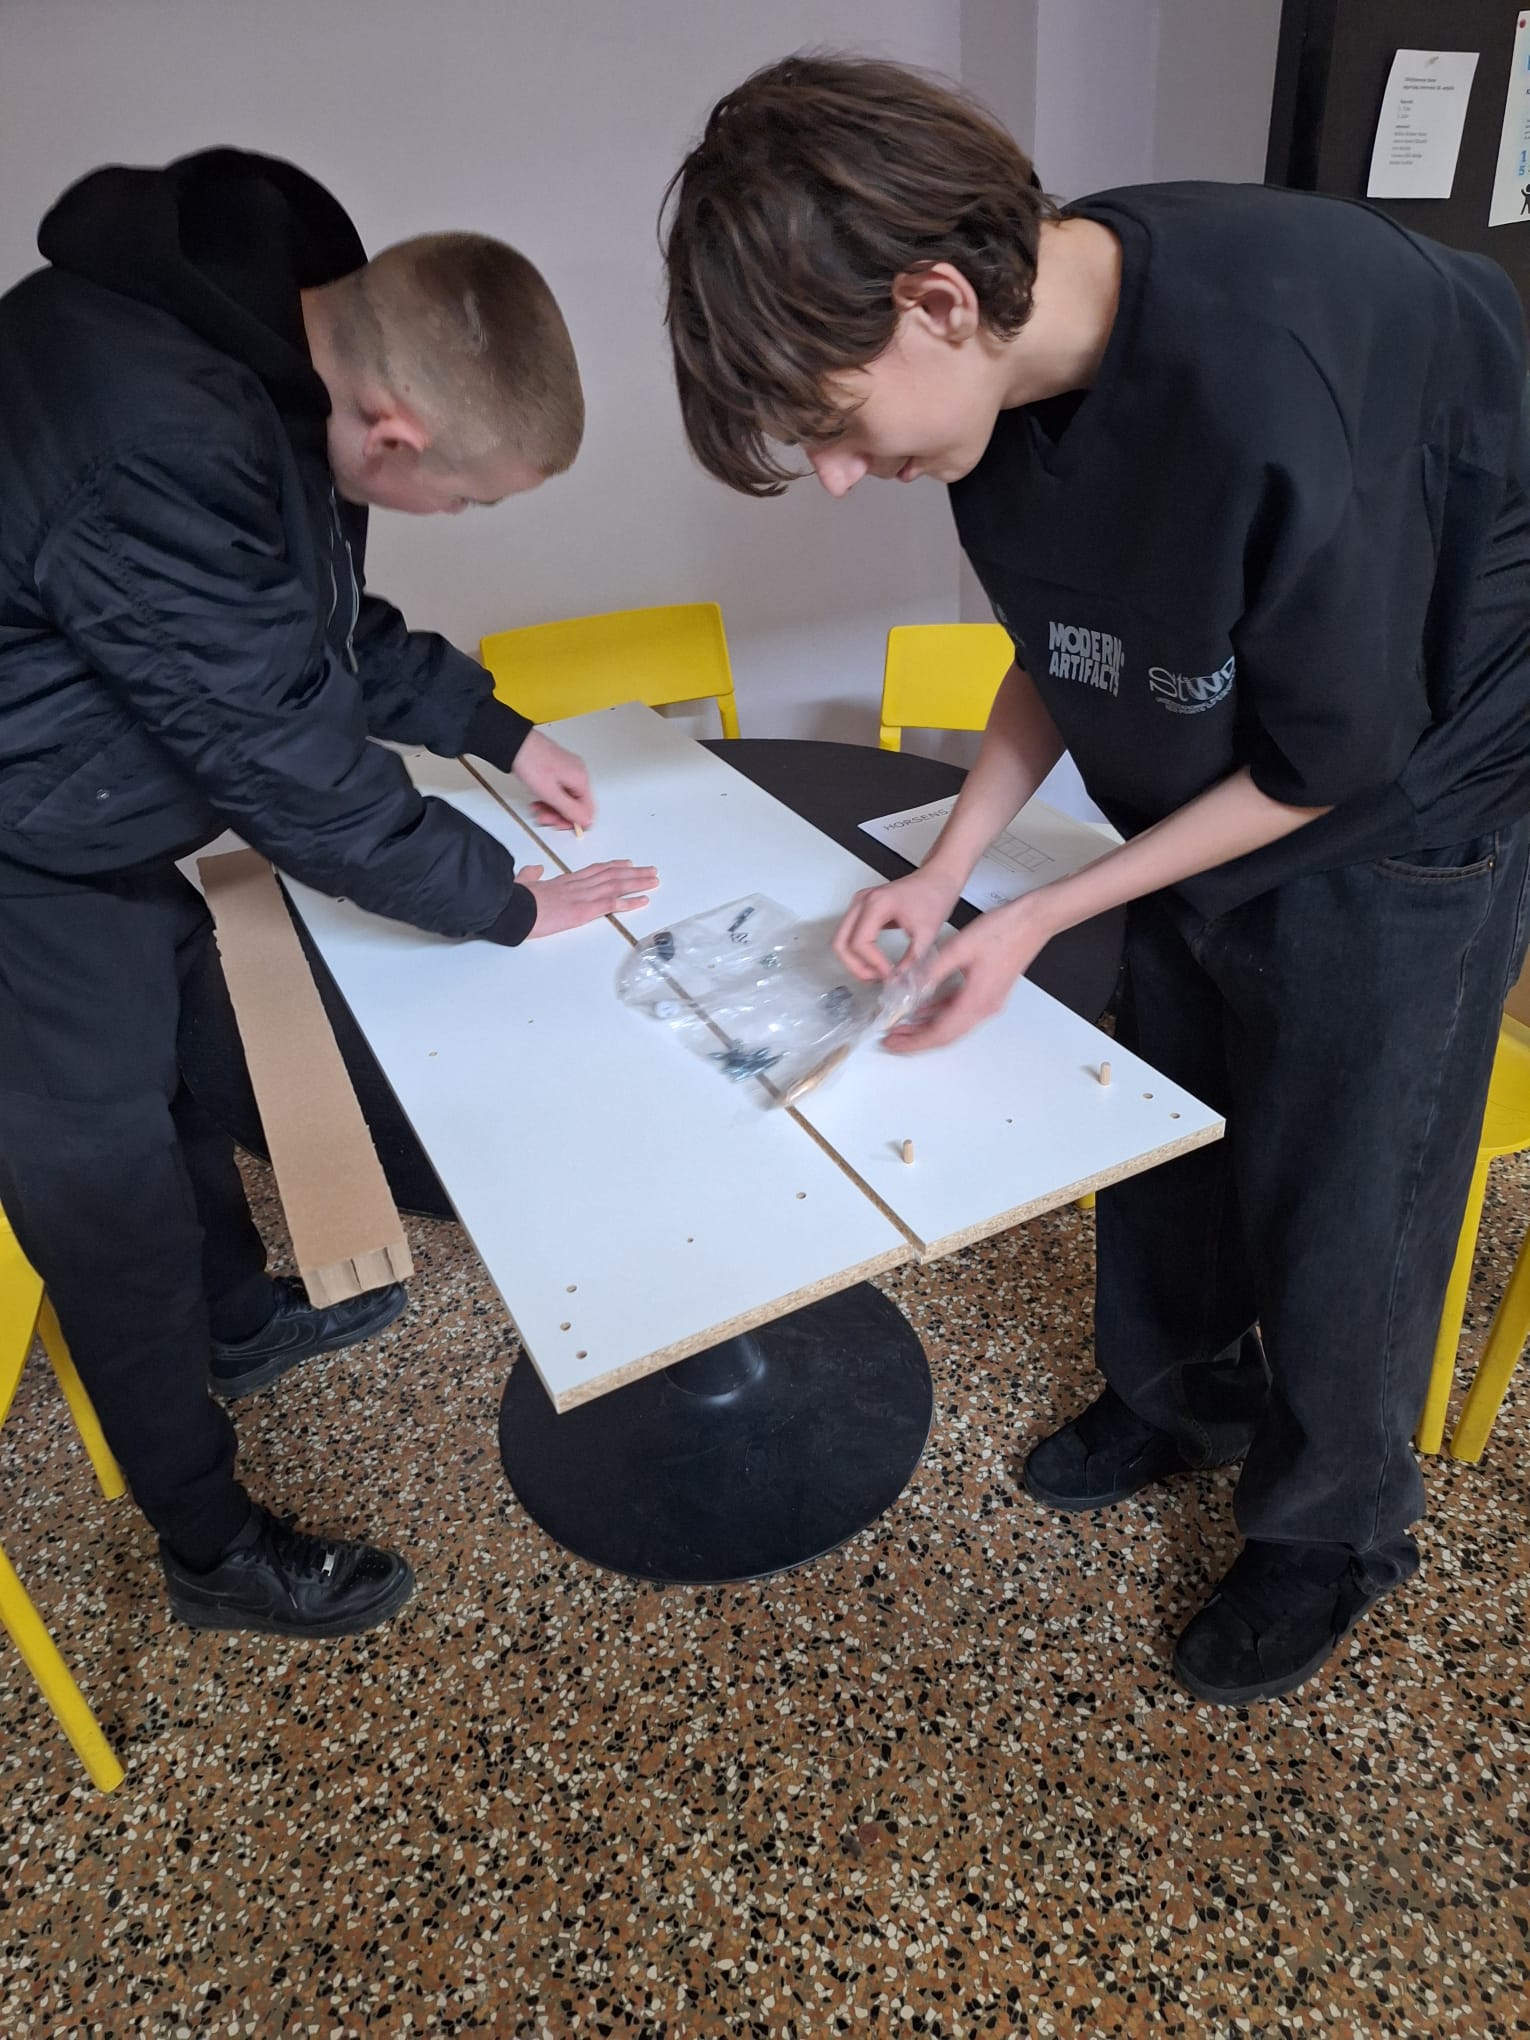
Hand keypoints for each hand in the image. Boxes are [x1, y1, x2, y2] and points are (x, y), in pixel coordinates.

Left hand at [514, 728, 593, 832]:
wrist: (516, 744)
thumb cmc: (531, 762)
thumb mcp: (551, 793)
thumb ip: (570, 809)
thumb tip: (587, 821)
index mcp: (581, 779)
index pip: (588, 809)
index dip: (574, 821)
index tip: (560, 824)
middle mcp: (578, 773)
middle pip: (577, 804)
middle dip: (560, 815)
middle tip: (546, 818)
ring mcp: (569, 770)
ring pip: (567, 798)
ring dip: (553, 808)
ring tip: (539, 809)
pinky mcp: (558, 768)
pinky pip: (560, 789)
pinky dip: (550, 797)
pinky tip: (539, 799)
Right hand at [518, 860, 657, 937]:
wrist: (512, 908)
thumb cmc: (515, 899)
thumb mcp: (523, 884)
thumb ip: (531, 875)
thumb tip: (536, 869)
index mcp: (564, 880)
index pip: (594, 870)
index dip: (613, 866)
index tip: (627, 863)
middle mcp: (578, 885)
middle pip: (611, 875)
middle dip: (633, 873)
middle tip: (650, 871)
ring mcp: (582, 896)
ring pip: (616, 885)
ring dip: (638, 883)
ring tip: (654, 880)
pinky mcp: (583, 910)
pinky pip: (611, 904)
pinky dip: (629, 901)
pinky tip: (643, 900)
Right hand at [833, 866, 965, 981]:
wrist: (937, 878)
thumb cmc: (934, 895)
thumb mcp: (928, 933)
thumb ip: (912, 960)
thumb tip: (899, 981)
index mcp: (877, 903)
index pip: (860, 942)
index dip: (872, 964)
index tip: (888, 975)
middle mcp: (862, 902)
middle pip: (841, 943)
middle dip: (856, 967)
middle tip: (875, 980)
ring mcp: (859, 904)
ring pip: (841, 941)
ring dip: (854, 962)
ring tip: (876, 974)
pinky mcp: (862, 910)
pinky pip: (849, 936)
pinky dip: (857, 953)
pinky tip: (875, 963)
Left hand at [882, 897, 1052, 1053]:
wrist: (1032, 921)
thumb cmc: (1004, 931)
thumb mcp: (959, 948)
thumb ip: (932, 971)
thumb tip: (909, 988)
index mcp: (977, 1001)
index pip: (940, 1033)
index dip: (913, 1041)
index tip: (893, 1043)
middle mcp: (984, 1008)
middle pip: (945, 1035)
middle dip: (916, 1040)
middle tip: (892, 1040)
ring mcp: (988, 1002)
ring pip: (951, 1025)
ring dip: (926, 1028)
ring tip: (902, 1027)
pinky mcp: (987, 993)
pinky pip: (959, 1011)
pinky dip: (938, 1013)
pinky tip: (923, 1008)